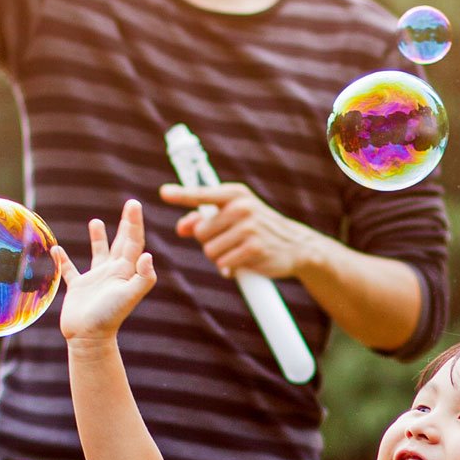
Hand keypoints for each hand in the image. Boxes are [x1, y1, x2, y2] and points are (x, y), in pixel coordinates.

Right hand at [51, 199, 158, 342]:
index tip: (134, 204)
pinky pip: (70, 270)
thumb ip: (142, 277)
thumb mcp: (128, 296)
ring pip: (99, 253)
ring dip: (99, 238)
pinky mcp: (79, 288)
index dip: (134, 223)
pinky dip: (64, 259)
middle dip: (126, 224)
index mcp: (125, 272)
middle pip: (121, 243)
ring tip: (96, 221)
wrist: (89, 338)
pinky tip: (57, 250)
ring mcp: (96, 280)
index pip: (133, 243)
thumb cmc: (109, 318)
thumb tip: (149, 256)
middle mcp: (112, 273)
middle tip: (130, 204)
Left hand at [160, 181, 317, 280]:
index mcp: (235, 194)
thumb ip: (204, 219)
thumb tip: (181, 227)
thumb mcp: (233, 217)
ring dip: (218, 257)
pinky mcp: (254, 248)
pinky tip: (243, 262)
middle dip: (209, 241)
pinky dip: (229, 267)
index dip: (181, 195)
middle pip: (200, 232)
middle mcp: (241, 207)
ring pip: (209, 250)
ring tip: (237, 251)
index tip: (163, 192)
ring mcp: (249, 227)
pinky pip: (223, 263)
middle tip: (229, 241)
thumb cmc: (257, 229)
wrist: (295, 245)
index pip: (202, 194)